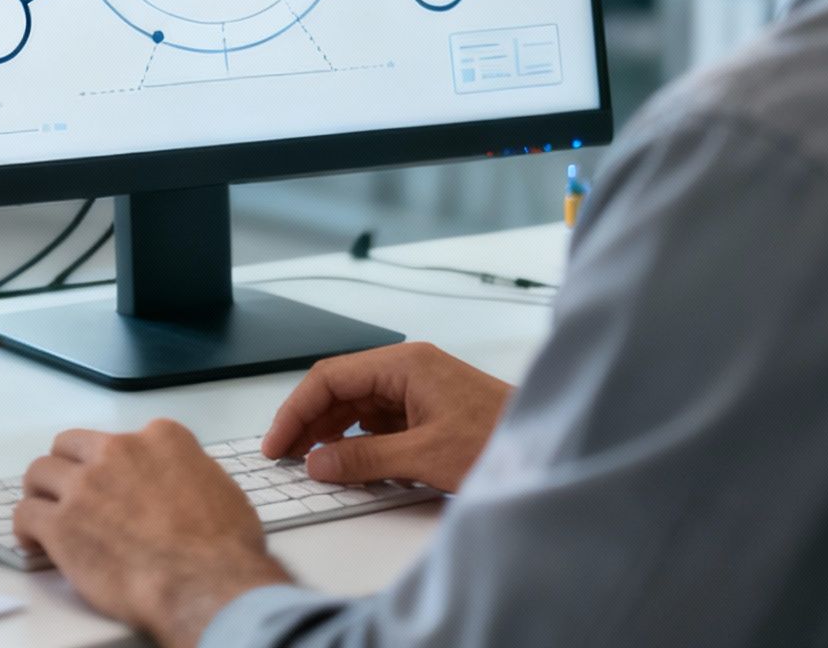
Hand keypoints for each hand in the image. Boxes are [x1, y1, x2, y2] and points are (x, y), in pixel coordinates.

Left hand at [14, 419, 292, 647]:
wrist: (205, 582)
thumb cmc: (223, 546)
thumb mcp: (220, 489)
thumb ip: (189, 474)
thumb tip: (182, 486)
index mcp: (161, 439)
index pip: (125, 438)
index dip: (118, 463)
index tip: (116, 481)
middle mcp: (118, 452)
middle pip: (72, 445)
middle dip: (68, 466)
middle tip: (69, 488)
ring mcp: (85, 486)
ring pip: (40, 472)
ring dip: (41, 491)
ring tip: (43, 509)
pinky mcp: (61, 524)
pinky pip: (26, 513)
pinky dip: (26, 526)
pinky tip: (32, 539)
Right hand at [263, 342, 510, 491]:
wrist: (550, 447)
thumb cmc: (499, 441)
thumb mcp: (425, 456)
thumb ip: (364, 458)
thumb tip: (316, 463)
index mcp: (404, 364)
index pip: (330, 378)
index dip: (295, 411)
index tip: (277, 444)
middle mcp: (408, 369)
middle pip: (340, 389)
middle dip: (308, 422)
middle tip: (286, 457)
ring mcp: (418, 389)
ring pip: (357, 406)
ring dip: (331, 432)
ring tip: (310, 462)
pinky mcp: (428, 410)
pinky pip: (379, 420)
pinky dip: (358, 439)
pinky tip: (348, 460)